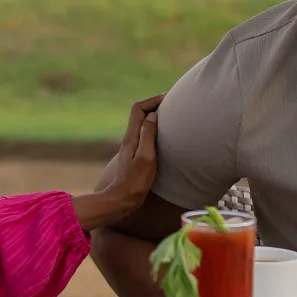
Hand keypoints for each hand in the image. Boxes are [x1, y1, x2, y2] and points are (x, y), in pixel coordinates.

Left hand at [76, 94, 161, 231]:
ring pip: (143, 122)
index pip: (138, 108)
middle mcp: (130, 138)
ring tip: (173, 115)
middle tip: (174, 103)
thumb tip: (153, 115)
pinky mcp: (136, 154)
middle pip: (140, 112)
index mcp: (131, 136)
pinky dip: (156, 127)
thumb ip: (148, 135)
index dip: (153, 99)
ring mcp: (132, 146)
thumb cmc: (135, 181)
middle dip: (155, 103)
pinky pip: (145, 133)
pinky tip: (166, 134)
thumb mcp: (145, 158)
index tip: (169, 98)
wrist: (122, 199)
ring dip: (156, 115)